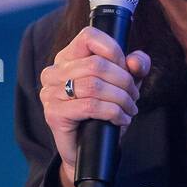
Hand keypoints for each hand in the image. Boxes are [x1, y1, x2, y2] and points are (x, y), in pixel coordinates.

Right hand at [38, 25, 151, 181]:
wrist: (87, 150)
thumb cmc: (103, 113)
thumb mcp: (124, 85)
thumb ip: (135, 67)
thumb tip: (136, 61)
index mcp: (68, 57)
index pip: (89, 36)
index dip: (113, 50)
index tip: (127, 69)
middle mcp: (54, 72)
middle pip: (96, 64)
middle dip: (124, 81)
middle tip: (134, 96)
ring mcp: (50, 93)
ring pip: (95, 86)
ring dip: (121, 98)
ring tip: (130, 109)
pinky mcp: (54, 113)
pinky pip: (90, 106)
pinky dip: (113, 112)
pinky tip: (121, 119)